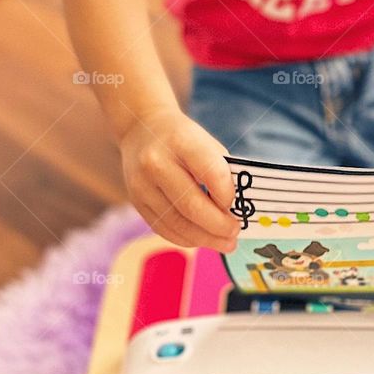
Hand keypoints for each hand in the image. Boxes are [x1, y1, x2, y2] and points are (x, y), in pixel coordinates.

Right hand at [119, 108, 239, 252]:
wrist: (141, 129)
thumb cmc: (183, 139)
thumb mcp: (205, 142)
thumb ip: (221, 173)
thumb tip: (236, 211)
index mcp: (180, 141)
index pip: (210, 173)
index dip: (227, 195)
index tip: (237, 206)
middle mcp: (156, 162)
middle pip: (191, 205)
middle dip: (218, 226)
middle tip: (235, 233)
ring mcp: (142, 185)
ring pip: (177, 223)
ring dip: (205, 239)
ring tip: (225, 244)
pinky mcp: (136, 202)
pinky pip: (164, 228)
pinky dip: (186, 238)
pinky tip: (202, 239)